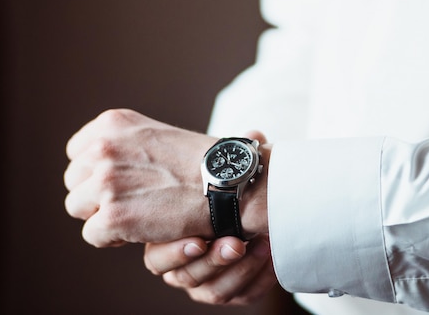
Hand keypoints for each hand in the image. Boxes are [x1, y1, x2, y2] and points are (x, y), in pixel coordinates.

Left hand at [63, 109, 217, 246]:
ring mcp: (106, 182)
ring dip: (102, 215)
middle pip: (74, 181)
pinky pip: (92, 234)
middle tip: (133, 200)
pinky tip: (141, 228)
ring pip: (77, 208)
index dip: (97, 172)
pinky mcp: (113, 216)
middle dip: (97, 194)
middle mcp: (103, 148)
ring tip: (136, 214)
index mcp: (111, 123)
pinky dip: (114, 238)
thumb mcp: (155, 133)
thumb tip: (90, 165)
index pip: (77, 153)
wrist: (228, 182)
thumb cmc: (200, 161)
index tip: (123, 181)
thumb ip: (122, 144)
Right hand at [142, 130, 275, 304]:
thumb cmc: (235, 187)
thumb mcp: (230, 169)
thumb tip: (255, 134)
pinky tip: (272, 260)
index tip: (200, 240)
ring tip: (261, 246)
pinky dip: (257, 279)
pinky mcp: (230, 289)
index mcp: (166, 233)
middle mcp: (180, 260)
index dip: (176, 251)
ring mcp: (204, 278)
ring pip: (212, 290)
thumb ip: (232, 154)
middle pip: (184, 276)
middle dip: (211, 260)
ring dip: (239, 269)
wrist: (258, 207)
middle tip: (236, 243)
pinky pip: (241, 295)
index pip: (156, 255)